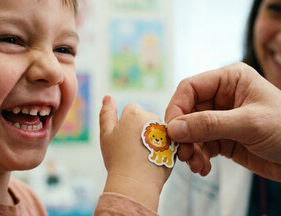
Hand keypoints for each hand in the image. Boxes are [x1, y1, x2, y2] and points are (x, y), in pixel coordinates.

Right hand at [99, 96, 171, 210]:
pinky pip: (166, 141)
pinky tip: (152, 160)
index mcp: (135, 112)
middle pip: (145, 118)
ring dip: (150, 138)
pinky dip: (160, 148)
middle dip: (140, 128)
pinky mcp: (174, 144)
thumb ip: (106, 113)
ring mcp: (165, 131)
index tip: (123, 138)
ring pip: (156, 129)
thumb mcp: (106, 134)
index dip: (125, 123)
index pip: (131, 108)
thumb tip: (107, 97)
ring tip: (142, 156)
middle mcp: (152, 117)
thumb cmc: (118, 159)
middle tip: (132, 148)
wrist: (136, 182)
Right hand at [164, 62, 280, 203]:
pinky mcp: (223, 138)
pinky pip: (200, 145)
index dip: (177, 108)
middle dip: (182, 134)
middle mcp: (223, 96)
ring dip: (189, 148)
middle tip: (183, 153)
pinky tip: (204, 168)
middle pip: (187, 111)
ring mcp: (222, 118)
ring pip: (190, 130)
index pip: (190, 87)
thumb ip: (209, 125)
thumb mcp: (249, 124)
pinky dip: (198, 157)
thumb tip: (173, 128)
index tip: (171, 131)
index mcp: (230, 79)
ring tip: (196, 164)